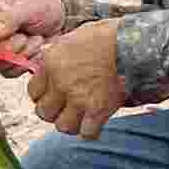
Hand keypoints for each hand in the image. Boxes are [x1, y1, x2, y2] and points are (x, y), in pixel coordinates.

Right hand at [0, 0, 65, 76]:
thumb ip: (11, 17)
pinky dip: (28, 62)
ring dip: (23, 54)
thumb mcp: (30, 8)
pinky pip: (11, 72)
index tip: (0, 38)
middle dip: (10, 48)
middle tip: (24, 35)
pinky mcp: (8, 64)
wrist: (62, 22)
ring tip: (34, 38)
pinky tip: (36, 49)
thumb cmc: (43, 9)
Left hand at [25, 18, 126, 138]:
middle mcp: (60, 82)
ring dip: (71, 123)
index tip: (53, 95)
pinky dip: (91, 131)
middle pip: (44, 112)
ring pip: (62, 126)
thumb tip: (53, 56)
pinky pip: (87, 133)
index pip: (33, 91)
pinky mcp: (98, 110)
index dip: (43, 95)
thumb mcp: (77, 35)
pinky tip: (96, 124)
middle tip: (66, 108)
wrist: (134, 43)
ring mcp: (78, 98)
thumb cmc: (110, 34)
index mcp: (52, 62)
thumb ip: (62, 51)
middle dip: (54, 112)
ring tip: (80, 118)